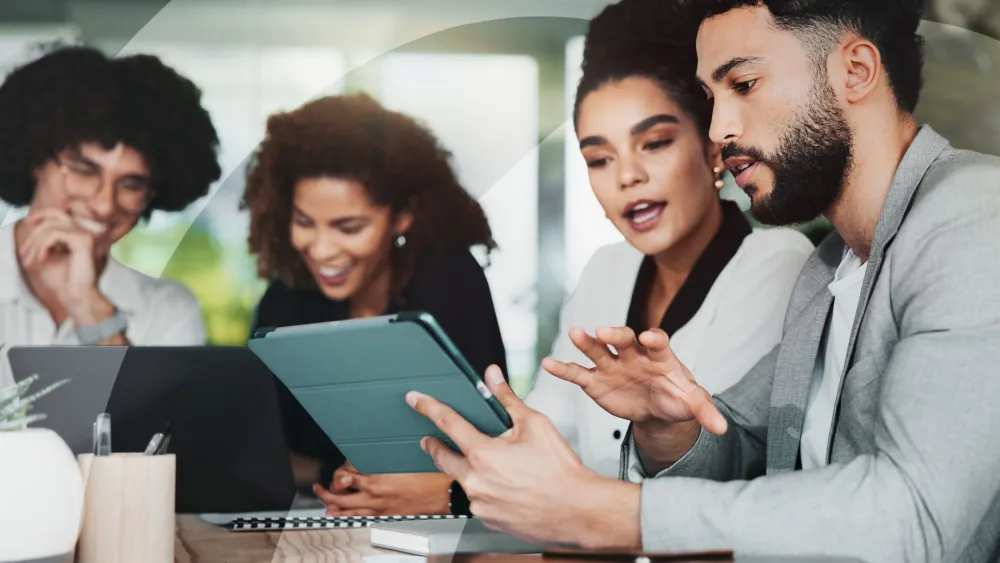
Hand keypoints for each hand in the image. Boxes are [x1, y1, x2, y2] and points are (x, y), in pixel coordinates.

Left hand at [16, 209, 99, 309]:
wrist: (76, 297)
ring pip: (51, 227)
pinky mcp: (83, 240)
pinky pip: (54, 235)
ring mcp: (86, 234)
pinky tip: (40, 259)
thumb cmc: (63, 281)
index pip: (59, 214)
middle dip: (34, 231)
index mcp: (79, 235)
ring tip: (30, 261)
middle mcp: (85, 232)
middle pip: (54, 216)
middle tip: (24, 251)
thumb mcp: (47, 256)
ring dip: (35, 244)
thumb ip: (43, 240)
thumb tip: (33, 226)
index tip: (27, 222)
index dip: (41, 214)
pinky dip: (42, 247)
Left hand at [312, 462, 451, 515]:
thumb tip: (369, 455)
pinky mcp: (387, 515)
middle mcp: (373, 495)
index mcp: (376, 477)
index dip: (340, 470)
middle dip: (326, 490)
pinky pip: (360, 518)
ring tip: (326, 502)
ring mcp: (379, 507)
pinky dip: (347, 516)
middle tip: (320, 486)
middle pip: (339, 494)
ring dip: (332, 505)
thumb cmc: (429, 473)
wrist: (445, 492)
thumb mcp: (403, 457)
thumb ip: (382, 456)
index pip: (345, 474)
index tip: (341, 467)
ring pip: (347, 510)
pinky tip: (343, 515)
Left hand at [407, 365, 641, 548]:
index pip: (448, 422)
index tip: (415, 401)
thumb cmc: (560, 471)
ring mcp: (479, 503)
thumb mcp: (535, 424)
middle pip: (443, 457)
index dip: (428, 407)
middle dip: (435, 446)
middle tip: (431, 440)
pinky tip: (505, 485)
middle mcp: (475, 481)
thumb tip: (493, 377)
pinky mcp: (487, 519)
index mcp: (483, 453)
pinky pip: (477, 499)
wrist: (577, 510)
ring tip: (492, 465)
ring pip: (462, 480)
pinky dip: (484, 489)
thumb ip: (507, 399)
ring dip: (468, 470)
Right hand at [541, 327, 726, 433]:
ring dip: (586, 342)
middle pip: (623, 340)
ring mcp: (612, 365)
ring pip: (598, 350)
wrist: (657, 407)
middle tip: (604, 331)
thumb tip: (723, 427)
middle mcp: (633, 354)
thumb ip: (706, 411)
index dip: (653, 339)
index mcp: (660, 355)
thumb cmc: (676, 396)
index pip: (658, 341)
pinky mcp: (596, 380)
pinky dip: (563, 368)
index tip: (648, 338)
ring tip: (574, 333)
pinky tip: (548, 363)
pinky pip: (577, 373)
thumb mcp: (693, 402)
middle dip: (615, 335)